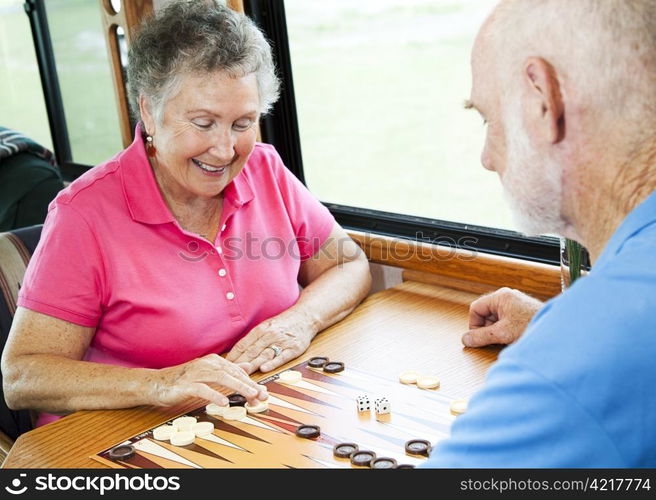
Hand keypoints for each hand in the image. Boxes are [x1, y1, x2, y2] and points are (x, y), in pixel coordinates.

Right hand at [153, 354, 267, 406]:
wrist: (156, 383)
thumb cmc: (183, 381)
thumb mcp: (208, 374)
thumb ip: (227, 371)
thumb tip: (246, 368)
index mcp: (214, 361)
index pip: (237, 371)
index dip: (251, 382)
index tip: (262, 394)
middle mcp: (207, 364)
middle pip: (233, 374)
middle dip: (250, 385)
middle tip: (262, 396)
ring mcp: (196, 373)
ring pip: (222, 378)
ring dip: (238, 387)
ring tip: (250, 396)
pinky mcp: (186, 384)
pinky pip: (203, 389)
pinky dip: (214, 394)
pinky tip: (224, 402)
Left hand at [226, 314, 314, 373]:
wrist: (305, 317)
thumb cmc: (284, 323)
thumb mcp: (267, 326)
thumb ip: (254, 338)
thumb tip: (238, 352)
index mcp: (261, 329)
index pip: (243, 344)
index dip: (233, 356)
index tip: (223, 365)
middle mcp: (270, 335)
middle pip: (251, 351)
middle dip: (239, 363)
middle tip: (229, 373)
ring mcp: (281, 342)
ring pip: (264, 355)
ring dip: (252, 365)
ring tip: (242, 374)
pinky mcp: (293, 348)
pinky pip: (281, 357)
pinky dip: (272, 363)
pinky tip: (264, 368)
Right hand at [462, 287, 542, 347]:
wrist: (560, 330)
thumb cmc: (533, 327)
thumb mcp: (502, 334)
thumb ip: (481, 337)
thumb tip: (465, 339)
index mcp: (501, 297)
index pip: (476, 308)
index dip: (474, 324)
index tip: (478, 337)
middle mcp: (508, 297)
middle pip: (486, 313)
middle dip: (487, 328)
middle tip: (493, 340)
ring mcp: (516, 304)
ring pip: (496, 318)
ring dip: (497, 330)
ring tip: (506, 339)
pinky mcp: (523, 311)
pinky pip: (506, 320)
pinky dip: (506, 329)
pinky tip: (513, 337)